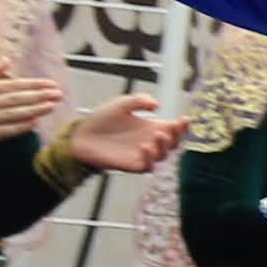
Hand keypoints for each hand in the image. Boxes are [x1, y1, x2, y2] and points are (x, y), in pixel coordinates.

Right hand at [0, 57, 61, 149]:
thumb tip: (6, 59)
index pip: (9, 85)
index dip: (31, 84)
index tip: (50, 83)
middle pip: (13, 99)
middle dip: (37, 96)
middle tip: (58, 93)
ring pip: (11, 115)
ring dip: (32, 110)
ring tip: (51, 105)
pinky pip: (3, 132)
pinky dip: (19, 128)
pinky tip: (35, 123)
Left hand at [56, 92, 180, 173]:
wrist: (81, 135)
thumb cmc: (100, 120)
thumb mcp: (121, 104)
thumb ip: (139, 101)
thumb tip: (158, 105)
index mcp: (150, 127)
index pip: (173, 129)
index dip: (182, 126)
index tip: (185, 119)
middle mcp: (150, 142)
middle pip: (174, 144)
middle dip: (178, 136)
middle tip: (172, 128)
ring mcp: (142, 155)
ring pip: (163, 155)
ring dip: (164, 146)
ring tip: (157, 135)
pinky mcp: (132, 165)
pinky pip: (148, 166)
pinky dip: (149, 158)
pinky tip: (144, 147)